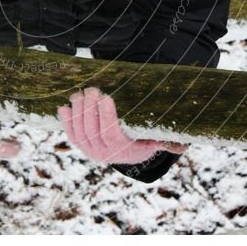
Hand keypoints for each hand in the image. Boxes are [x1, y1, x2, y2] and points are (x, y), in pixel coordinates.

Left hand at [57, 86, 186, 164]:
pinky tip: (63, 106)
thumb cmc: (144, 142)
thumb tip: (183, 145)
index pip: (111, 134)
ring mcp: (91, 151)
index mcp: (122, 151)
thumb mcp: (155, 141)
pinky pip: (71, 135)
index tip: (106, 97)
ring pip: (80, 132)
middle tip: (92, 89)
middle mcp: (104, 154)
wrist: (128, 155)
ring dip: (78, 111)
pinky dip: (66, 121)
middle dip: (90, 108)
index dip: (106, 116)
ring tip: (79, 93)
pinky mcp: (82, 147)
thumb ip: (166, 141)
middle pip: (92, 131)